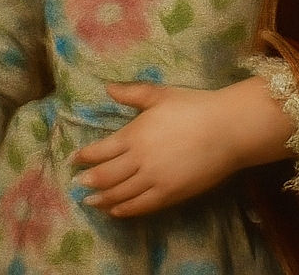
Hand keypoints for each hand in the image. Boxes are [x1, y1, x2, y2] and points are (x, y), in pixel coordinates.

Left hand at [72, 79, 294, 217]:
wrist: (225, 130)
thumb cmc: (192, 107)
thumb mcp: (160, 95)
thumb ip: (131, 93)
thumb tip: (107, 87)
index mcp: (134, 134)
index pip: (100, 150)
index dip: (84, 157)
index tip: (73, 161)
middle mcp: (138, 160)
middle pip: (105, 176)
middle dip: (88, 180)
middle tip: (77, 184)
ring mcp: (153, 180)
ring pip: (119, 194)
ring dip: (102, 198)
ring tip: (90, 201)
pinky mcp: (169, 195)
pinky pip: (140, 206)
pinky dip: (124, 210)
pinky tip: (117, 210)